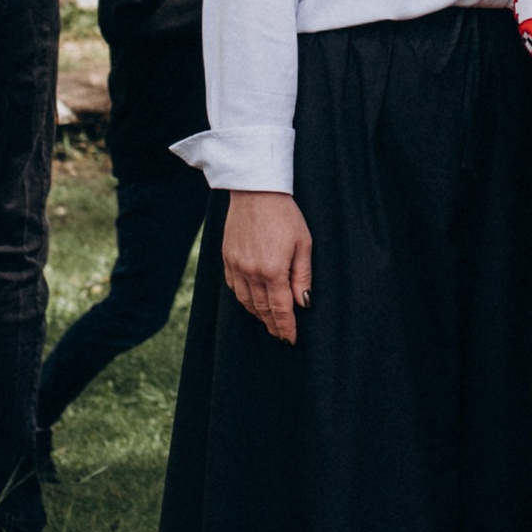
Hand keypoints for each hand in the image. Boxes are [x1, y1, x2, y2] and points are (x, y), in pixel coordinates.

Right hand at [224, 188, 312, 341]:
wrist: (255, 191)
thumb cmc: (285, 215)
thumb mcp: (303, 243)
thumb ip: (303, 276)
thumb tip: (304, 303)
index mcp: (272, 270)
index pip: (280, 309)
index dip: (286, 327)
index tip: (291, 340)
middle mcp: (251, 272)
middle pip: (262, 309)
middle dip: (273, 325)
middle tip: (281, 336)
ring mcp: (236, 266)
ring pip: (246, 302)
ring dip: (258, 315)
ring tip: (269, 323)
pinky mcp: (227, 259)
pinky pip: (234, 288)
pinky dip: (244, 300)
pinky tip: (252, 302)